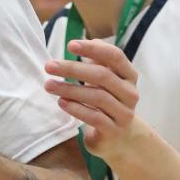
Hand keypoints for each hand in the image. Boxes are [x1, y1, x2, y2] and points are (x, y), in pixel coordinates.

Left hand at [44, 39, 148, 163]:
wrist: (119, 138)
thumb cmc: (107, 101)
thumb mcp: (105, 80)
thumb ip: (99, 61)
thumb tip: (88, 41)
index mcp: (129, 75)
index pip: (115, 56)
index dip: (93, 49)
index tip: (69, 44)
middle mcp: (131, 93)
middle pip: (102, 76)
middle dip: (73, 69)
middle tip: (48, 66)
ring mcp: (125, 113)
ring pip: (97, 96)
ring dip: (69, 89)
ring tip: (49, 85)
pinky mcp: (114, 130)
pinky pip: (94, 117)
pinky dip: (76, 109)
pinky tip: (61, 102)